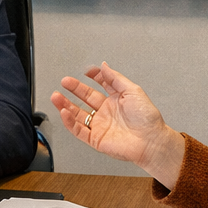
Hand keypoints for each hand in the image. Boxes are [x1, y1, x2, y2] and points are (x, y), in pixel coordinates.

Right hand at [50, 62, 184, 188]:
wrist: (151, 140)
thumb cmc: (147, 118)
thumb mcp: (133, 90)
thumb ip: (115, 78)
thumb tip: (104, 66)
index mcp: (117, 100)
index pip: (102, 85)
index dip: (94, 77)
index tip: (87, 71)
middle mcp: (107, 112)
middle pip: (86, 98)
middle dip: (74, 89)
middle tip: (65, 81)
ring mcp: (100, 125)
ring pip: (78, 114)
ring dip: (66, 105)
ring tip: (56, 96)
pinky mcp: (96, 139)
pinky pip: (78, 130)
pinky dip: (69, 122)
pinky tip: (64, 112)